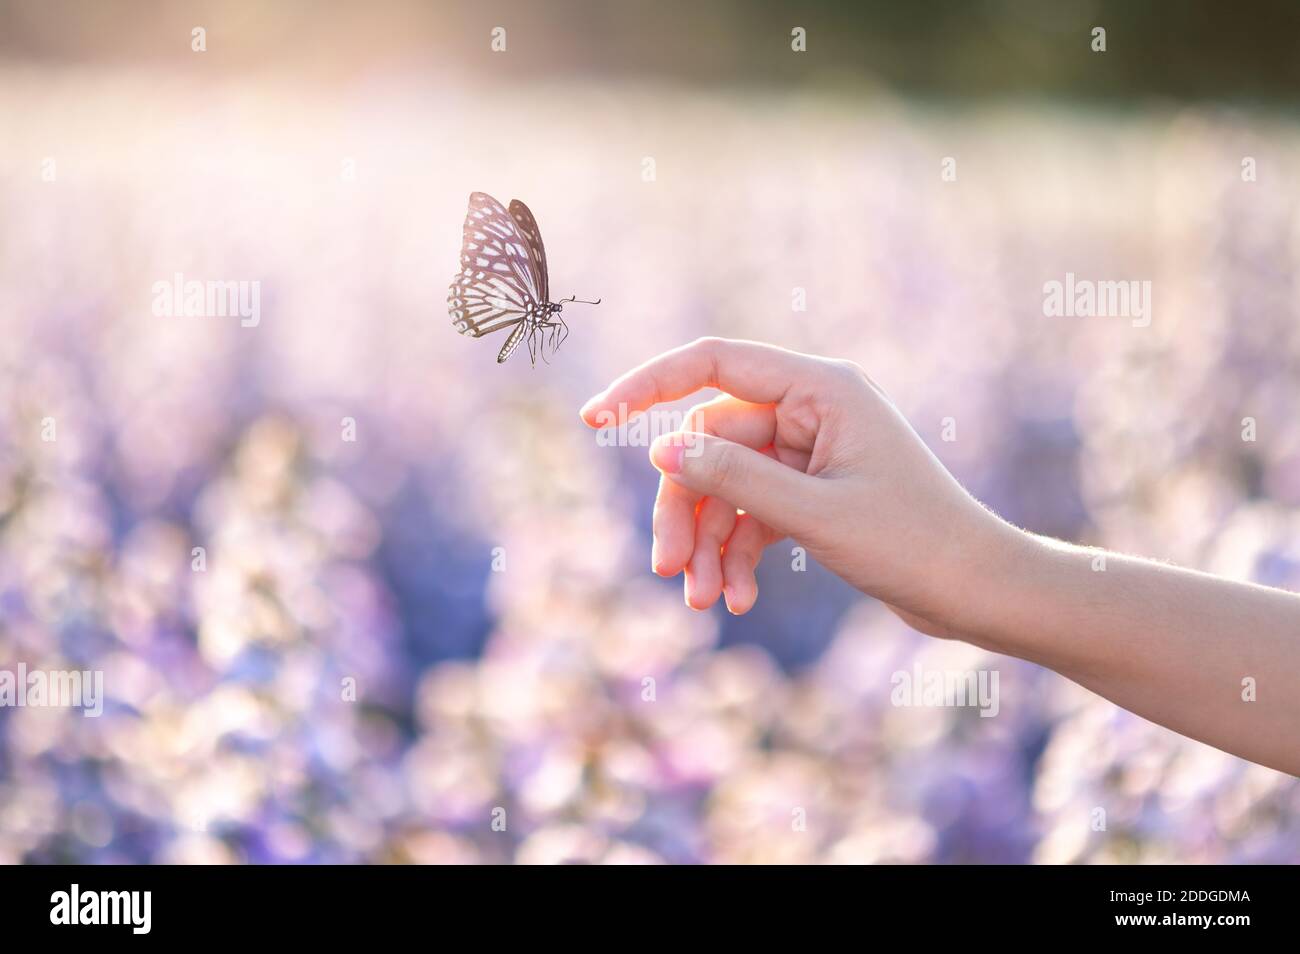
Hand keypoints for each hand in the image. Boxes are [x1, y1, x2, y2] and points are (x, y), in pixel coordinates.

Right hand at [579, 337, 1022, 637]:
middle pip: (710, 443)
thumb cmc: (913, 543)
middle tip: (666, 570)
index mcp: (820, 388)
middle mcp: (810, 410)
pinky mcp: (810, 492)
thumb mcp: (815, 513)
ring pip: (725, 484)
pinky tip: (736, 600)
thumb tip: (660, 448)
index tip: (596, 418)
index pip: (713, 363)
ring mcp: (809, 452)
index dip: (648, 385)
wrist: (978, 591)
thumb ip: (734, 478)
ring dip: (706, 541)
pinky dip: (735, 553)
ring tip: (701, 601)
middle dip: (684, 508)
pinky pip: (750, 512)